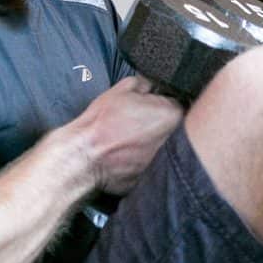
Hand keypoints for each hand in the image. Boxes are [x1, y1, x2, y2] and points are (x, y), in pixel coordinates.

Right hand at [71, 76, 183, 196]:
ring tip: (131, 141)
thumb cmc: (102, 123)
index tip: (146, 107)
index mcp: (172, 115)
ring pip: (165, 149)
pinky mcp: (153, 178)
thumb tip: (149, 86)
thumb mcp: (122, 89)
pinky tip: (127, 156)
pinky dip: (143, 161)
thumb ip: (143, 84)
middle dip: (160, 124)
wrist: (85, 155)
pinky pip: (152, 166)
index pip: (177, 104)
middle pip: (175, 128)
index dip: (160, 103)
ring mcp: (165, 162)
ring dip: (153, 144)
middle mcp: (175, 141)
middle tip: (138, 124)